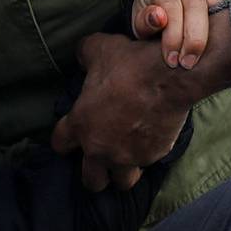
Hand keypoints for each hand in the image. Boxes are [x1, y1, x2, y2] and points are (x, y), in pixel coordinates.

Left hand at [51, 30, 204, 191]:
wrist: (170, 76)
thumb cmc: (130, 64)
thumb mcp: (99, 49)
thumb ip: (85, 55)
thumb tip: (83, 56)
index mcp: (81, 125)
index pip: (60, 145)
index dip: (65, 140)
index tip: (72, 135)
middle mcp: (101, 148)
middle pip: (91, 180)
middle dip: (95, 173)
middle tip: (101, 158)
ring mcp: (128, 156)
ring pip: (122, 181)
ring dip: (122, 172)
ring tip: (127, 158)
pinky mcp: (153, 156)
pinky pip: (147, 163)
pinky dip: (146, 155)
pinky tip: (150, 141)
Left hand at [132, 0, 230, 70]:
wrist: (164, 15)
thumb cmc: (152, 23)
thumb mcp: (141, 26)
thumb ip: (146, 22)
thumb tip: (158, 18)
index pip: (171, 7)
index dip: (173, 36)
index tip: (173, 60)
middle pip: (196, 5)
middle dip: (194, 38)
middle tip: (189, 63)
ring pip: (218, 0)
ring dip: (217, 29)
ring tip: (211, 53)